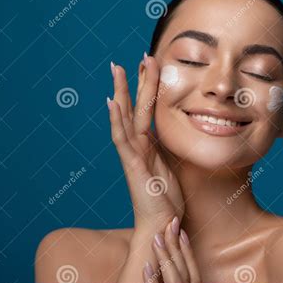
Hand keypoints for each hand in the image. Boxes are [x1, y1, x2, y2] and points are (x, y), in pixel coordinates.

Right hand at [108, 56, 183, 229]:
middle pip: (136, 107)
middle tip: (136, 57)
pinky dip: (116, 120)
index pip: (148, 110)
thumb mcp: (171, 167)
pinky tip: (112, 102)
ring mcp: (133, 155)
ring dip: (122, 92)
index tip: (153, 66)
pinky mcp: (133, 166)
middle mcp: (138, 146)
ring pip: (126, 117)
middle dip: (136, 82)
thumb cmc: (166, 199)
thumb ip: (167, 149)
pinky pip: (122, 139)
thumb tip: (169, 134)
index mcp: (149, 145)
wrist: (161, 225)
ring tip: (118, 69)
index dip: (150, 88)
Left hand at [141, 216, 200, 282]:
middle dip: (177, 247)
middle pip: (185, 272)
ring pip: (176, 281)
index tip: (182, 231)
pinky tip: (146, 266)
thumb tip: (166, 259)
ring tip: (156, 239)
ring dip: (166, 258)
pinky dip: (152, 282)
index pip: (193, 272)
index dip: (188, 250)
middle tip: (170, 225)